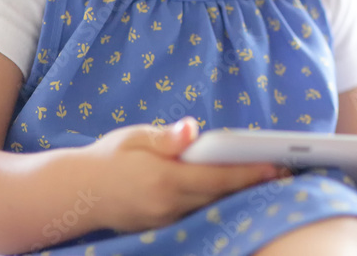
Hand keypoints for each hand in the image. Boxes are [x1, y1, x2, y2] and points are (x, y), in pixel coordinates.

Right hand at [82, 117, 278, 233]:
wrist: (73, 193)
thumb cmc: (107, 157)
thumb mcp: (135, 137)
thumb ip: (167, 138)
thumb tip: (191, 130)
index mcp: (164, 180)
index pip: (217, 179)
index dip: (250, 174)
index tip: (276, 167)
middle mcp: (166, 205)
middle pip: (220, 196)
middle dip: (252, 185)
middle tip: (284, 172)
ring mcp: (163, 220)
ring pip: (211, 207)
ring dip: (238, 195)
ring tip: (267, 179)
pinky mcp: (160, 227)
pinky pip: (197, 214)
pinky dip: (217, 202)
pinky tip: (233, 191)